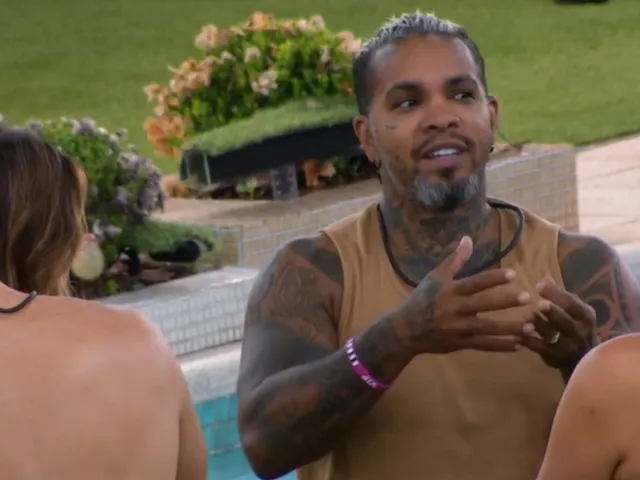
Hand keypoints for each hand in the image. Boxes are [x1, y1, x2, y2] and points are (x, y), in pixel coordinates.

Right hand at [396, 236, 532, 354]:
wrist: (405, 330)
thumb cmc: (422, 300)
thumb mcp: (435, 277)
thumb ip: (454, 260)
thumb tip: (468, 238)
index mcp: (449, 291)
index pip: (474, 283)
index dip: (493, 278)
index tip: (513, 274)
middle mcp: (454, 310)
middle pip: (483, 305)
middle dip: (505, 302)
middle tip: (527, 298)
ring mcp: (458, 329)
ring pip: (487, 328)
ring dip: (509, 328)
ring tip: (531, 327)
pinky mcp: (460, 344)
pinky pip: (483, 345)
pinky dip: (501, 346)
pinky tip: (519, 345)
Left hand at [520, 277, 597, 374]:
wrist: (584, 359)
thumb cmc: (576, 327)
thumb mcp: (574, 311)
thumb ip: (560, 296)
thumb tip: (545, 277)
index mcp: (585, 316)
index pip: (573, 304)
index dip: (556, 295)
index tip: (538, 286)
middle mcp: (579, 332)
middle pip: (565, 322)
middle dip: (552, 313)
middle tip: (539, 304)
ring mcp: (568, 347)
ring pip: (552, 337)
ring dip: (538, 326)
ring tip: (526, 318)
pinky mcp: (555, 359)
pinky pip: (540, 349)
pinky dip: (528, 341)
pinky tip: (517, 334)